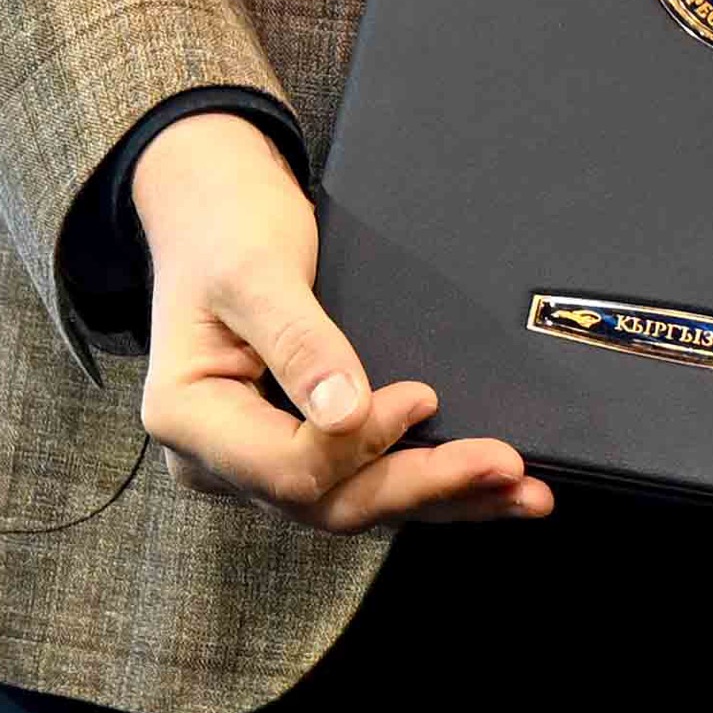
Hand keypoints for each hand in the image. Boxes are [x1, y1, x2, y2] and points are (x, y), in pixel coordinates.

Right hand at [128, 106, 549, 532]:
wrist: (215, 208)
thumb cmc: (224, 229)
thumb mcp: (252, 270)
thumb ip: (296, 339)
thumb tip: (348, 412)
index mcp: (188, 419)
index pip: (287, 468)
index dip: (362, 445)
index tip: (423, 395)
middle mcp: (222, 458)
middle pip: (331, 501)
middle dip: (424, 486)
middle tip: (507, 466)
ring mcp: (260, 461)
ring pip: (357, 503)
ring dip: (443, 499)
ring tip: (524, 494)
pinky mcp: (303, 449)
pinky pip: (366, 479)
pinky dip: (430, 483)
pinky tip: (489, 487)